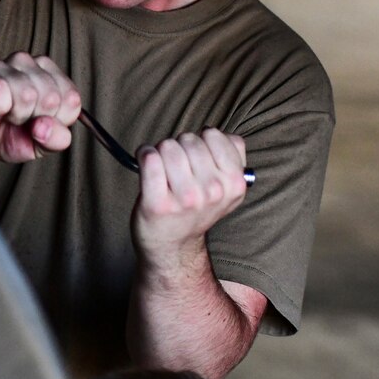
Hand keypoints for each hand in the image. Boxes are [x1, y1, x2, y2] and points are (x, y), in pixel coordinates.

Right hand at [0, 52, 79, 162]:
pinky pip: (0, 90)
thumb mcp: (41, 145)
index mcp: (48, 75)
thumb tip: (45, 125)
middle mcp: (26, 64)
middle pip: (50, 95)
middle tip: (19, 120)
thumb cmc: (7, 137)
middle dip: (35, 119)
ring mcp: (1, 66)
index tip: (40, 123)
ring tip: (5, 115)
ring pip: (27, 92)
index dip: (56, 121)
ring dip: (16, 115)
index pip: (71, 97)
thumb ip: (57, 138)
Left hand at [132, 129, 247, 266]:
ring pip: (168, 146)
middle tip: (177, 167)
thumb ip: (230, 157)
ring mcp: (186, 198)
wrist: (173, 246)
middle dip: (180, 146)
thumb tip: (213, 133)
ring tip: (162, 169)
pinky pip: (149, 158)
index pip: (215, 135)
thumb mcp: (227, 187)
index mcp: (235, 183)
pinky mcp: (158, 203)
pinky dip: (144, 154)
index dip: (201, 140)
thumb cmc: (195, 208)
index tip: (195, 157)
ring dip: (161, 151)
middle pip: (189, 139)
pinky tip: (146, 164)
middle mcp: (214, 191)